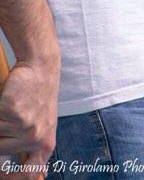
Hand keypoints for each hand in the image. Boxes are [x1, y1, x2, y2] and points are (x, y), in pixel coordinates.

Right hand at [0, 54, 59, 179]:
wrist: (41, 67)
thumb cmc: (38, 96)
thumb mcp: (42, 123)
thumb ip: (31, 148)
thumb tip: (17, 170)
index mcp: (45, 144)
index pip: (29, 174)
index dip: (11, 177)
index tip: (2, 175)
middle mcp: (35, 139)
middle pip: (0, 150)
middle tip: (8, 118)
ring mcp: (25, 125)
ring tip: (11, 107)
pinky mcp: (13, 111)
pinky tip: (8, 98)